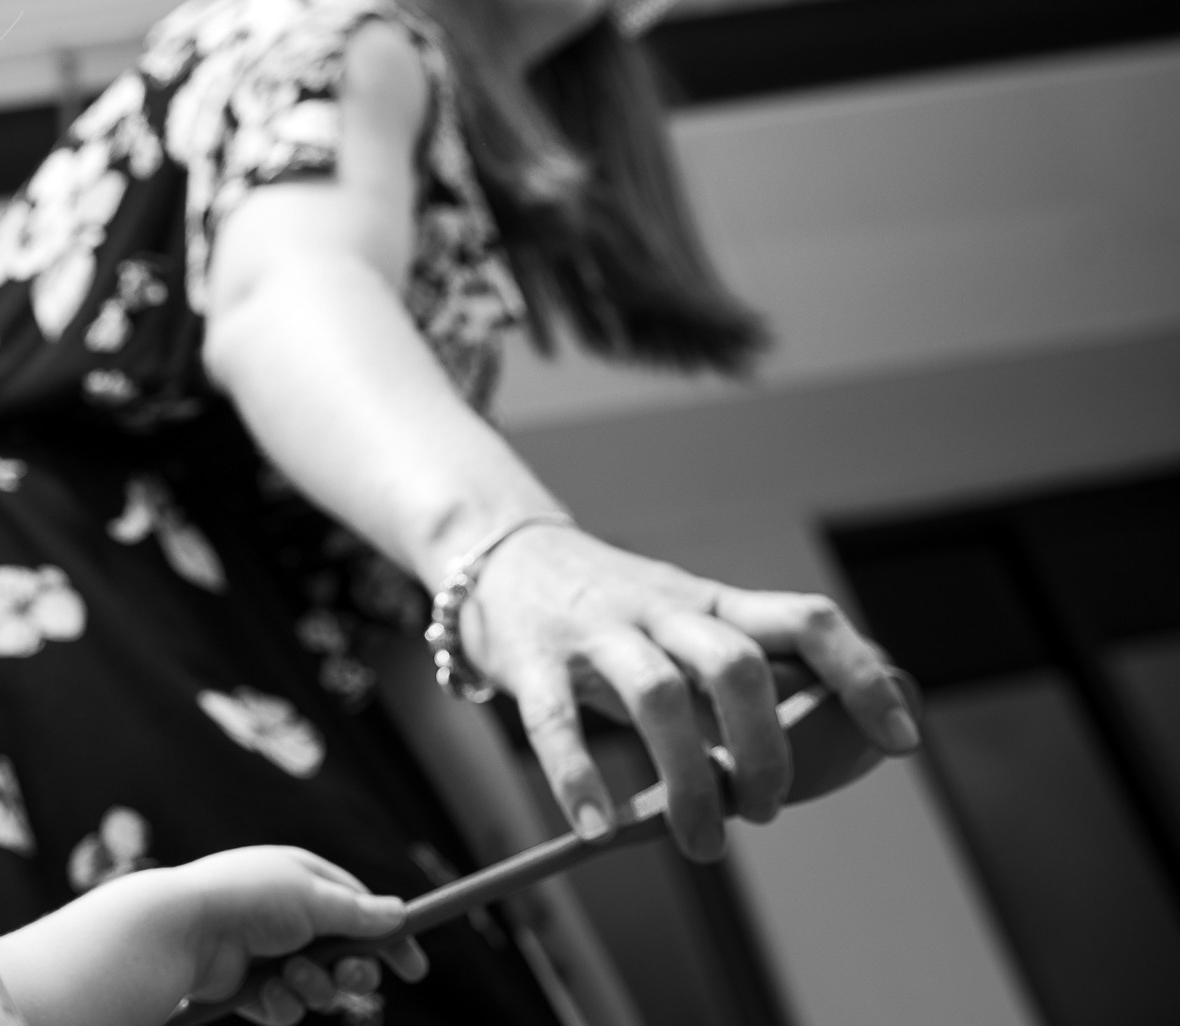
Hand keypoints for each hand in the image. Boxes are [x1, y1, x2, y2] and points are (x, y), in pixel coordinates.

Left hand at [165, 847, 422, 1022]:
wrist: (183, 931)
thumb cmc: (247, 901)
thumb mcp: (312, 897)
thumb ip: (357, 912)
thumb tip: (398, 912)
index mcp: (303, 881)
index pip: (361, 910)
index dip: (390, 939)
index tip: (414, 969)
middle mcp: (288, 916)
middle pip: (345, 957)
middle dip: (352, 974)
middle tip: (348, 978)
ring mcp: (268, 953)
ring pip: (319, 988)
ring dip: (312, 988)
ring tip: (288, 976)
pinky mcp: (251, 988)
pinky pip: (287, 1008)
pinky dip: (281, 1004)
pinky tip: (263, 993)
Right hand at [462, 524, 920, 859]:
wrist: (496, 555)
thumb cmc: (606, 610)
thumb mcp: (682, 625)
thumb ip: (740, 674)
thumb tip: (829, 738)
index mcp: (709, 603)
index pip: (803, 620)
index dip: (859, 676)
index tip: (900, 740)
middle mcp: (659, 608)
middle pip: (736, 665)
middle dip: (766, 749)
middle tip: (767, 810)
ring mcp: (593, 630)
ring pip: (657, 695)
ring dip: (689, 779)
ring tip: (701, 840)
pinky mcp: (529, 658)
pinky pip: (555, 720)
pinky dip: (579, 778)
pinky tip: (597, 828)